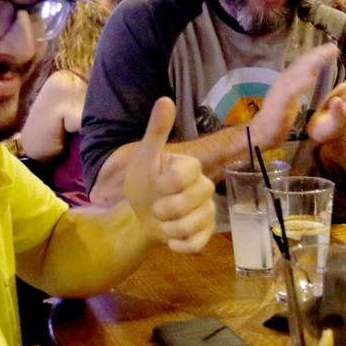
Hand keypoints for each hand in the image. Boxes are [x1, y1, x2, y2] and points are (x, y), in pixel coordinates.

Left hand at [124, 97, 214, 252]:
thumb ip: (156, 131)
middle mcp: (204, 188)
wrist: (138, 215)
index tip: (156, 184)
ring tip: (161, 221)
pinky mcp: (205, 235)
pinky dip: (177, 245)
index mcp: (190, 167)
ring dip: (167, 228)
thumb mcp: (144, 157)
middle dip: (165, 208)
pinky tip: (168, 239)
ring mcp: (207, 213)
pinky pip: (196, 245)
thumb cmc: (143, 182)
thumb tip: (164, 99)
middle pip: (192, 201)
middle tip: (156, 206)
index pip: (185, 174)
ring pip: (192, 225)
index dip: (166, 184)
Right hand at [249, 44, 339, 149]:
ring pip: (296, 74)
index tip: (332, 48)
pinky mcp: (278, 103)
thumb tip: (310, 73)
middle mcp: (283, 82)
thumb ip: (298, 85)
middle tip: (333, 47)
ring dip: (311, 64)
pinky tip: (311, 78)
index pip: (303, 64)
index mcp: (287, 81)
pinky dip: (300, 84)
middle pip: (301, 65)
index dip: (317, 54)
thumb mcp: (290, 97)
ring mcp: (280, 92)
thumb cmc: (277, 117)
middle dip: (317, 55)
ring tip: (324, 56)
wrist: (260, 133)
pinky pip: (290, 92)